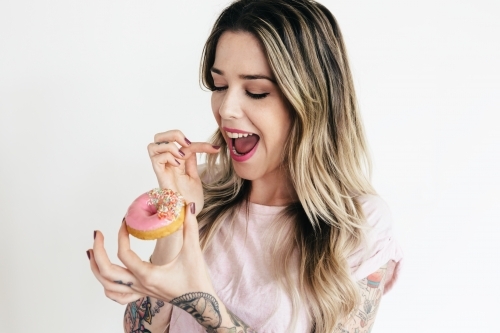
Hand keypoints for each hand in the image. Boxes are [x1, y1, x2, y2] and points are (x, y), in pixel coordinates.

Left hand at [89, 202, 214, 304]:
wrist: (202, 302)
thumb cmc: (196, 280)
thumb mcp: (193, 251)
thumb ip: (190, 227)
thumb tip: (187, 206)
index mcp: (148, 275)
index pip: (124, 255)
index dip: (121, 236)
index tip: (124, 222)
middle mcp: (140, 285)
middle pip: (107, 272)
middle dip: (97, 252)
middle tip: (97, 234)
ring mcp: (140, 292)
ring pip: (107, 286)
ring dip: (95, 269)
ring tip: (91, 252)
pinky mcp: (143, 294)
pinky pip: (118, 296)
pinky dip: (107, 287)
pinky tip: (106, 277)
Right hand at [147, 129, 219, 215]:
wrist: (188, 216)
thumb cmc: (190, 200)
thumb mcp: (193, 176)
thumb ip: (190, 162)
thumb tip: (192, 147)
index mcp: (175, 163)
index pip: (182, 144)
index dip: (199, 143)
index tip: (215, 149)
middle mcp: (166, 164)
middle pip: (159, 137)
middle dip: (173, 134)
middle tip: (187, 144)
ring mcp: (162, 169)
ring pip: (154, 144)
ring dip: (170, 145)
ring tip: (181, 157)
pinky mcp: (160, 176)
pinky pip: (156, 157)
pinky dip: (168, 155)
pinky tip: (178, 165)